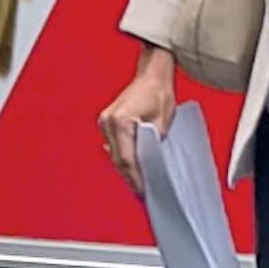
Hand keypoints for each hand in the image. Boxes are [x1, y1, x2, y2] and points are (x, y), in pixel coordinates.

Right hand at [98, 46, 177, 194]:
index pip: (128, 160)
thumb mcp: (163, 123)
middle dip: (131, 177)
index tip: (144, 192)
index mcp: (120, 122)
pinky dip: (123, 157)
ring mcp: (105, 122)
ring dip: (126, 168)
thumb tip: (153, 165)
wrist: (152, 74)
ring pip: (115, 154)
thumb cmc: (158, 92)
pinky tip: (134, 166)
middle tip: (143, 193)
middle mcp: (108, 123)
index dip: (136, 179)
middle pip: (118, 160)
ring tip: (140, 183)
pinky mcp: (108, 122)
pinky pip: (114, 146)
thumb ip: (155, 145)